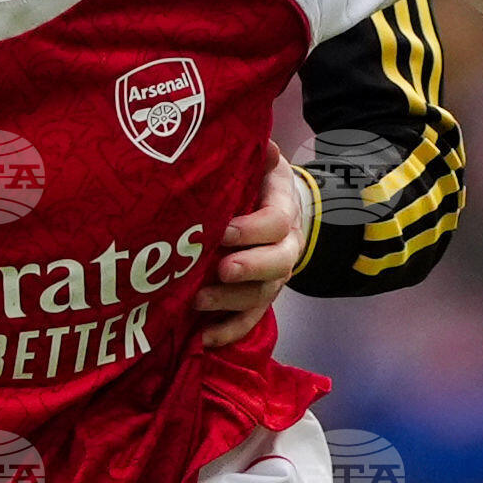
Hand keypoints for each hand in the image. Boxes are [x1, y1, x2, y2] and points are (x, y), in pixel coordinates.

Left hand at [193, 142, 307, 346]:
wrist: (280, 211)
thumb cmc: (260, 185)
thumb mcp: (264, 163)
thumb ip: (260, 155)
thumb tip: (260, 143)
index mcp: (284, 211)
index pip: (276, 222)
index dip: (252, 229)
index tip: (223, 231)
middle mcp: (284, 248)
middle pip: (277, 264)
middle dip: (248, 268)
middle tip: (220, 270)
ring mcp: (273, 277)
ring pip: (261, 296)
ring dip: (230, 302)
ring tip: (198, 301)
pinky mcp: (259, 298)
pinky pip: (250, 321)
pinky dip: (229, 332)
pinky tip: (204, 339)